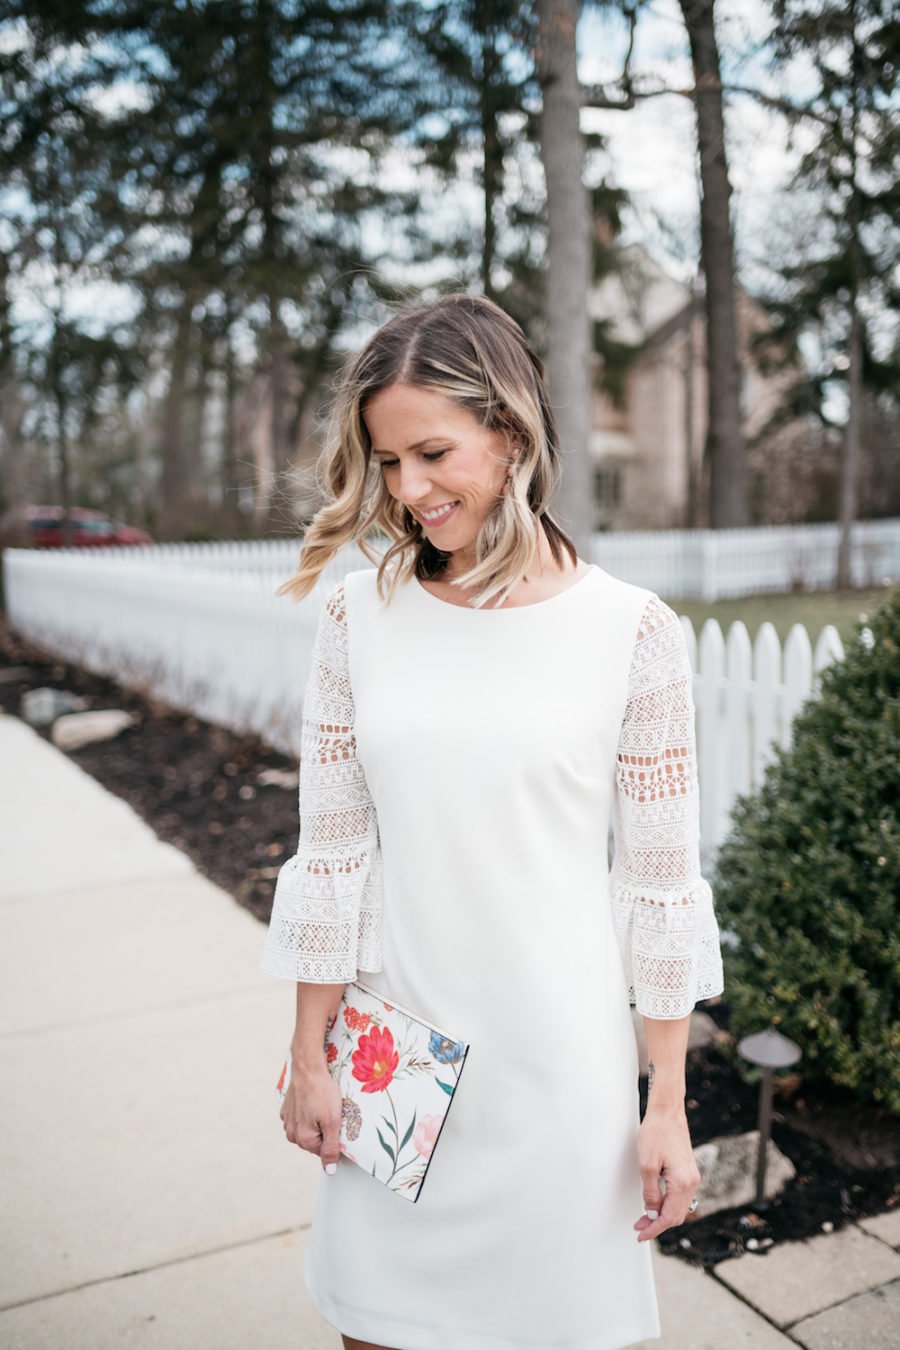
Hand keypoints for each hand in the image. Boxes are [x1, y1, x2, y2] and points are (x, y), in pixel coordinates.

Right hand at [280, 1059, 342, 1174]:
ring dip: (317, 1120)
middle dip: (325, 1129)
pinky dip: (308, 1111)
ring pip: (308, 1129)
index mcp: (303, 1140)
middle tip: (331, 1111)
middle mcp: (292, 1133)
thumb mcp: (333, 1122)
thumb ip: (331, 1148)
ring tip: (322, 1104)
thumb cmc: (322, 1092)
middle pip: (316, 1141)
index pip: (325, 1151)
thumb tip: (329, 1171)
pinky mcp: (287, 1108)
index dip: (335, 1137)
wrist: (308, 1067)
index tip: (338, 1122)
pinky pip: (301, 1117)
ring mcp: (287, 1120)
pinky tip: (314, 1100)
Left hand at [633, 1104, 700, 1242]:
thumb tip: (651, 1213)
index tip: (641, 1235)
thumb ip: (649, 1193)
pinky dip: (667, 1204)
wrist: (667, 1111)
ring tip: (644, 1218)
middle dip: (658, 1224)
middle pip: (676, 1215)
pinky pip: (679, 1196)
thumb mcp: (646, 1165)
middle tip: (639, 1227)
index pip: (669, 1217)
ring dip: (662, 1215)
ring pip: (678, 1206)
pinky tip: (654, 1203)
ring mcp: (691, 1176)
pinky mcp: (688, 1171)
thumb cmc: (656, 1133)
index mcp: (683, 1182)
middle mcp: (692, 1182)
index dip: (654, 1229)